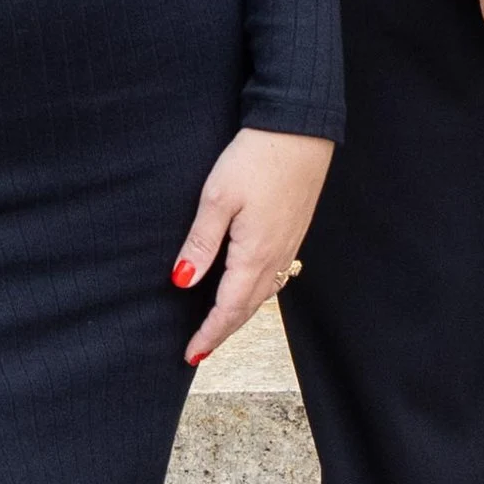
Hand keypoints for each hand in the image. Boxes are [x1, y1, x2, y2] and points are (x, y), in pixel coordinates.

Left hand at [174, 127, 334, 365]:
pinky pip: (276, 276)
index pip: (229, 308)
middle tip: (201, 349)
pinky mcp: (295, 230)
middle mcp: (277, 256)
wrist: (300, 129)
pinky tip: (249, 287)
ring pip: (264, 294)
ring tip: (221, 324)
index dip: (209, 334)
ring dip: (241, 314)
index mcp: (255, 254)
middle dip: (224, 331)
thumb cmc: (256, 158)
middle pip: (248, 308)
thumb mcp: (217, 197)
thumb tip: (182, 282)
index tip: (191, 353)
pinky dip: (257, 293)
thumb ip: (200, 243)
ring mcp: (289, 245)